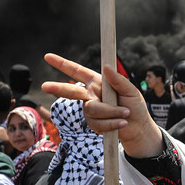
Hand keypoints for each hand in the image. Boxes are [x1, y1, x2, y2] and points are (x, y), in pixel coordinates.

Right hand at [41, 54, 163, 157]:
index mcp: (97, 82)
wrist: (139, 128)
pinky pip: (98, 123)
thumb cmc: (135, 106)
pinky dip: (112, 123)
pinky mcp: (93, 124)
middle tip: (45, 86)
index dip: (62, 64)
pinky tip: (122, 123)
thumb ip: (118, 80)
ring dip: (112, 111)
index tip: (48, 57)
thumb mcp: (130, 90)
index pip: (77, 71)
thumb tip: (107, 67)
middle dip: (58, 88)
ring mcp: (90, 110)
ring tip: (125, 113)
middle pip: (71, 91)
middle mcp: (91, 95)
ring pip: (93, 109)